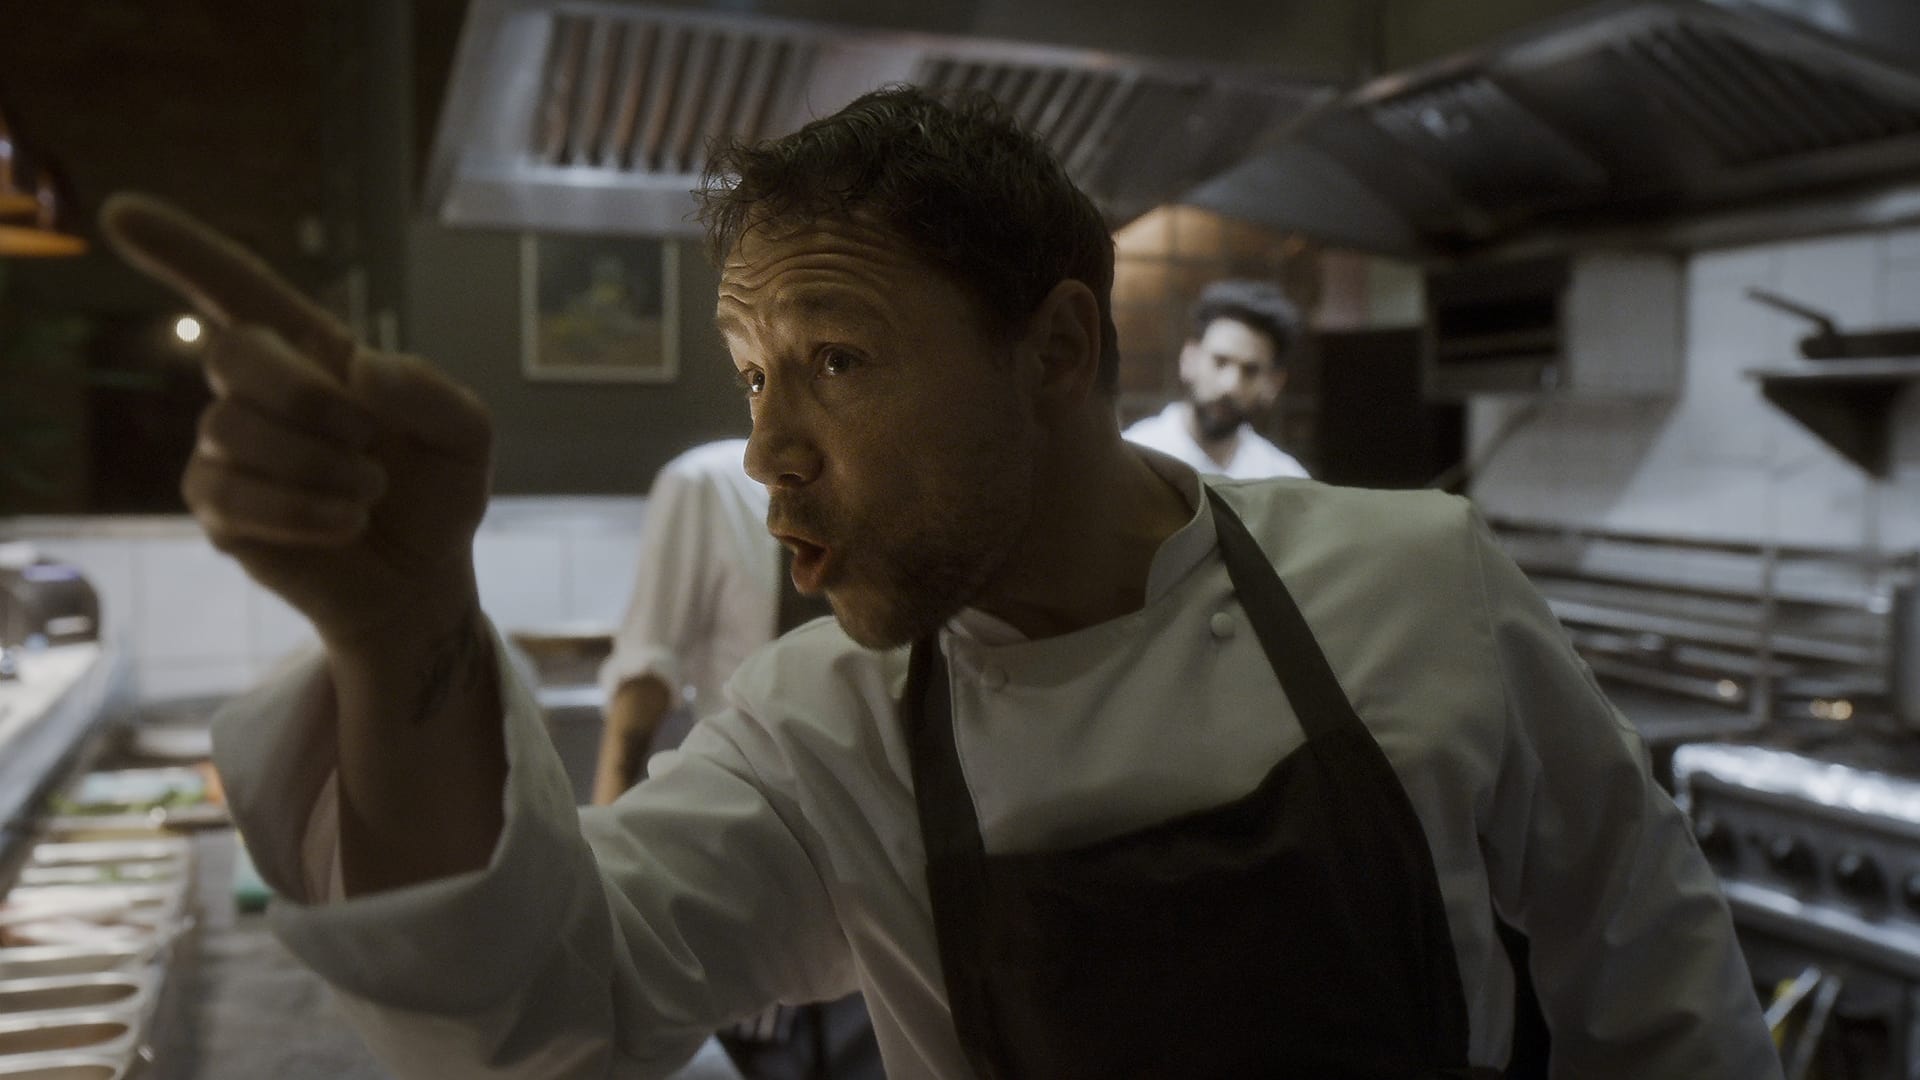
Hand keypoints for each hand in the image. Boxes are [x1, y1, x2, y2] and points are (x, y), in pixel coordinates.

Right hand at [100, 194, 492, 652]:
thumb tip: (361, 369)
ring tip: (368, 494)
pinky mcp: (221, 512)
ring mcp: (229, 452)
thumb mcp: (467, 436)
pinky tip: (344, 525)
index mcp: (315, 355)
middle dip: (306, 397)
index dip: (180, 249)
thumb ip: (434, 392)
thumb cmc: (438, 495)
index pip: (236, 287)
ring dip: (320, 467)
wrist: (425, 580)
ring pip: (233, 430)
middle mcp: (261, 393)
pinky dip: (301, 512)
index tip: (120, 210)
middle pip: (233, 352)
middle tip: (368, 441)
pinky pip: (232, 496)